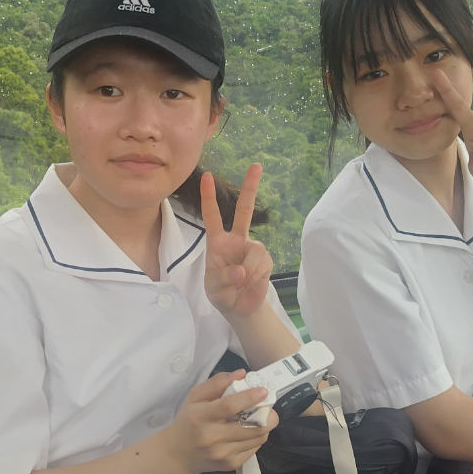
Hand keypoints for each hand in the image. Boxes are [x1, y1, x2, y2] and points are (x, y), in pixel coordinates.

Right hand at [159, 372, 275, 473]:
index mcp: (201, 417)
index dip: (249, 398)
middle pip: (252, 427)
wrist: (178, 454)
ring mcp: (223, 454)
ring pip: (258, 438)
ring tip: (258, 417)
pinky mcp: (231, 464)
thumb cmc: (188, 421)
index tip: (263, 391)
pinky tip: (247, 432)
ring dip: (264, 425)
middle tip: (267, 406)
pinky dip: (256, 437)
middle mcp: (212, 437)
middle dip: (267, 414)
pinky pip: (255, 448)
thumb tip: (242, 374)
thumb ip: (217, 383)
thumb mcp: (195, 397)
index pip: (229, 406)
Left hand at [201, 164, 272, 319]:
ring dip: (249, 269)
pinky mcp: (266, 260)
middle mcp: (236, 240)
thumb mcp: (215, 289)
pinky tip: (250, 284)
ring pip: (256, 250)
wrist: (240, 308)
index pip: (212, 216)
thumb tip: (241, 272)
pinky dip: (256, 277)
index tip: (207, 176)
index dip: (209, 197)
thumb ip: (224, 279)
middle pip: (244, 210)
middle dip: (250, 187)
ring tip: (241, 283)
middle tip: (256, 165)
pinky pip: (262, 264)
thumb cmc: (221, 293)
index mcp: (217, 242)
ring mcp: (252, 248)